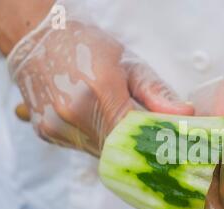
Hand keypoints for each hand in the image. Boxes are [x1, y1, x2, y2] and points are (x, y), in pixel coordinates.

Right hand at [8, 4, 192, 155]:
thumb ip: (157, 93)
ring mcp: (57, 127)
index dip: (156, 143)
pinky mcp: (46, 134)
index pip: (139, 136)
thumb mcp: (129, 64)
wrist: (37, 41)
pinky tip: (97, 121)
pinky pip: (83, 148)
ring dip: (117, 145)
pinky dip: (97, 141)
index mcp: (99, 92)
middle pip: (120, 149)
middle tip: (152, 139)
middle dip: (138, 146)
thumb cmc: (87, 47)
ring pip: (101, 153)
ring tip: (122, 125)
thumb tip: (186, 113)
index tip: (170, 145)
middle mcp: (74, 115)